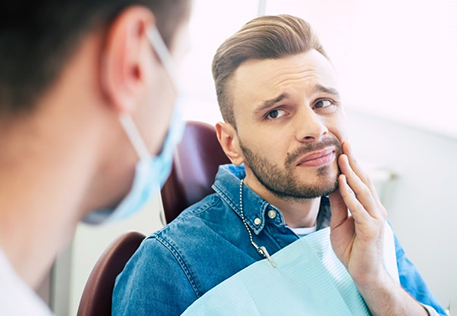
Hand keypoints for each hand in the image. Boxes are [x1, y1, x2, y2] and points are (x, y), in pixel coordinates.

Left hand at [329, 142, 387, 287]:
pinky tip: (343, 182)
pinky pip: (358, 208)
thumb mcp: (339, 222)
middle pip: (364, 181)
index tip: (344, 149)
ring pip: (363, 191)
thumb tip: (331, 185)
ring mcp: (375, 219)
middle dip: (354, 162)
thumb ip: (337, 204)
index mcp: (369, 207)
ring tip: (343, 157)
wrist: (363, 274)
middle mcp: (375, 210)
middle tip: (345, 144)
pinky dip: (350, 194)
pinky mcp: (371, 230)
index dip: (353, 165)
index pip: (361, 181)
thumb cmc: (352, 248)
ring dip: (352, 173)